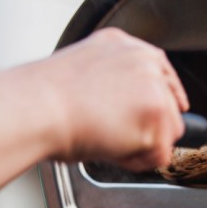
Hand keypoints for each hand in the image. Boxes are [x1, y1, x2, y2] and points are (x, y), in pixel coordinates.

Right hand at [36, 28, 188, 170]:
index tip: (156, 114)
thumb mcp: (81, 70)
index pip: (162, 74)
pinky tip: (111, 150)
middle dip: (148, 126)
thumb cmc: (43, 97)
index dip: (159, 100)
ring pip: (169, 131)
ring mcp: (155, 88)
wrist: (35, 108)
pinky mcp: (157, 115)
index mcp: (125, 46)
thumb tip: (119, 103)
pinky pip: (160, 154)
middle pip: (171, 104)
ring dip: (142, 145)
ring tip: (106, 141)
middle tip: (112, 135)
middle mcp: (145, 62)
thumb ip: (110, 79)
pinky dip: (138, 161)